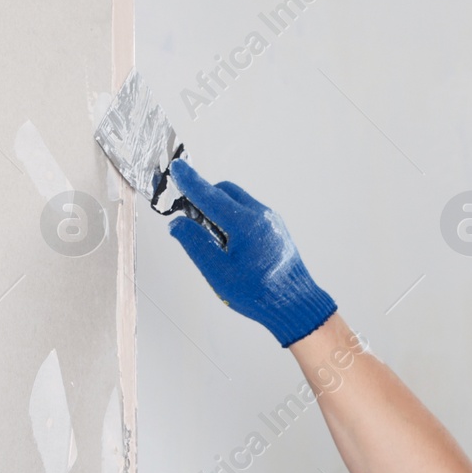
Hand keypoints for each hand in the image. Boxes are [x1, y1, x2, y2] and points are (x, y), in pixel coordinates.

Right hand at [166, 158, 337, 347]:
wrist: (295, 304)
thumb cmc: (258, 293)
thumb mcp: (218, 272)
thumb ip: (195, 244)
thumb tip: (178, 224)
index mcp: (245, 223)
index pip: (210, 195)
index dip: (190, 181)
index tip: (177, 168)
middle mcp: (261, 215)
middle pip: (225, 191)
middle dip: (204, 197)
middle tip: (190, 218)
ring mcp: (271, 220)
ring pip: (238, 202)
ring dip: (219, 209)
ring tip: (212, 239)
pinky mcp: (276, 228)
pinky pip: (249, 213)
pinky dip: (233, 218)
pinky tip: (230, 244)